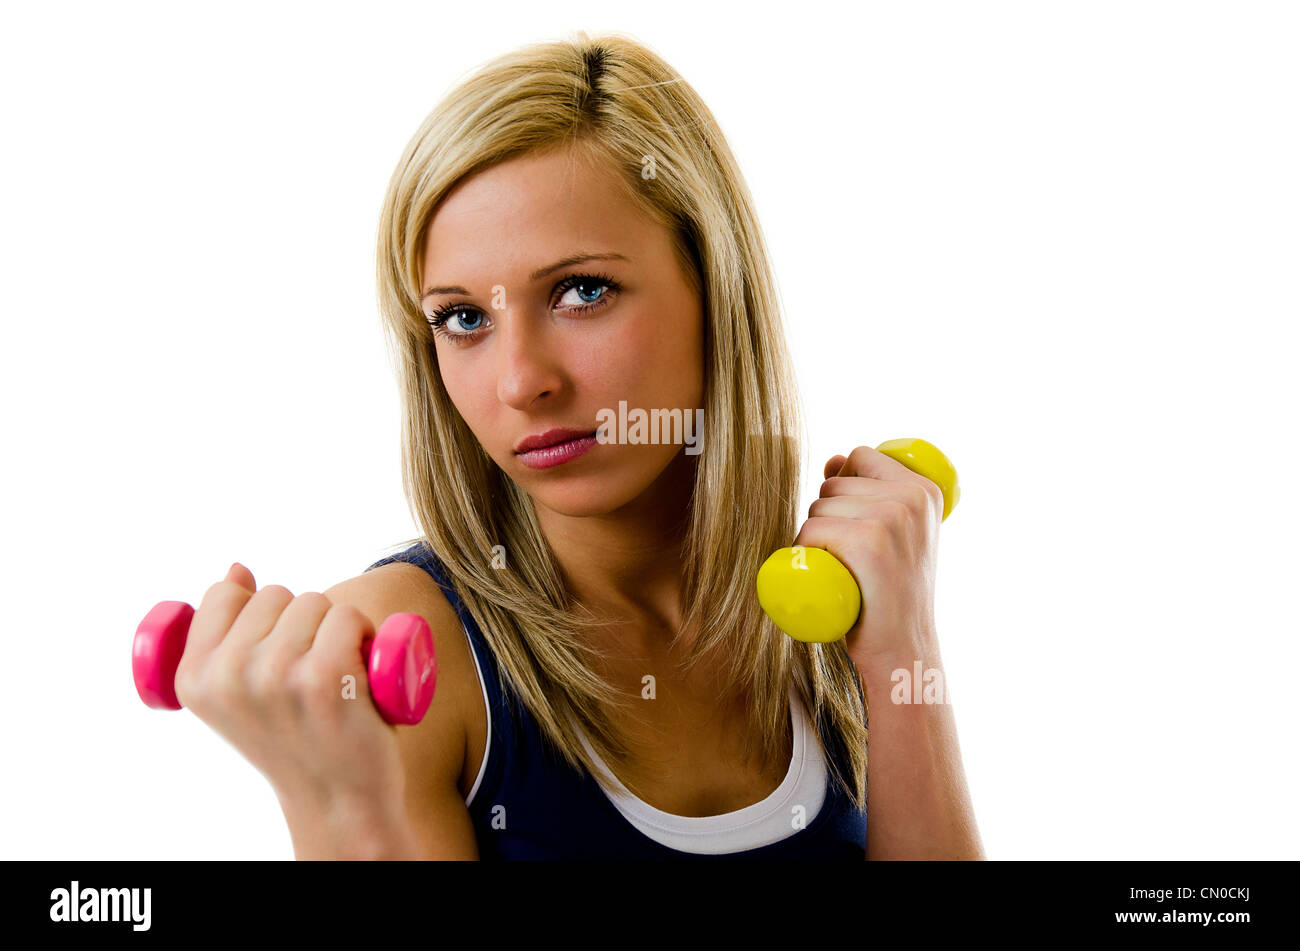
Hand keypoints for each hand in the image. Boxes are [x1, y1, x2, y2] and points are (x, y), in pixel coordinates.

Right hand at [173, 563, 406, 819]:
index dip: (262, 613)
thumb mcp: (241, 692)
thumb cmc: (297, 737)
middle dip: (304, 622)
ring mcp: (273, 675)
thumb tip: (237, 569)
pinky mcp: (323, 676)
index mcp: (193, 678)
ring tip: (338, 676)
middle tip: (312, 674)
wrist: (338, 800)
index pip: (225, 592)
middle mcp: (226, 676)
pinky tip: (362, 674)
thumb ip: (229, 632)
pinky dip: (366, 635)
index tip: (276, 655)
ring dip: (337, 629)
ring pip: (316, 602)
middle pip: (278, 593)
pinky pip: (349, 616)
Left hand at [793, 446, 943, 681]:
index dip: (843, 484)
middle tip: (853, 559)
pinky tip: (833, 578)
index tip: (852, 522)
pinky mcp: (868, 543)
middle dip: (828, 517)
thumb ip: (869, 491)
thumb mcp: (893, 534)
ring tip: (845, 571)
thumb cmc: (890, 593)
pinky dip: (807, 554)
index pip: (860, 457)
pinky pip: (810, 532)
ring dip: (816, 540)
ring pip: (817, 509)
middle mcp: (912, 498)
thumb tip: (831, 460)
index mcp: (924, 490)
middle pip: (833, 485)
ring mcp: (891, 518)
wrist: (902, 648)